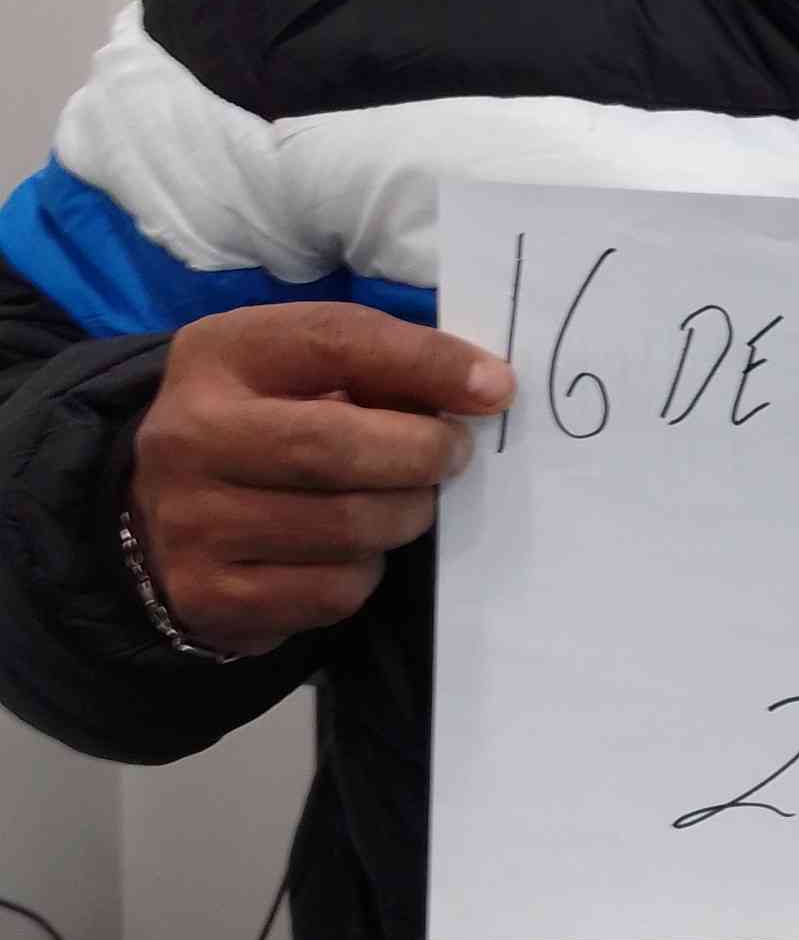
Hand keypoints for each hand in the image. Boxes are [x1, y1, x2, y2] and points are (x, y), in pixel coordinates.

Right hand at [128, 302, 515, 657]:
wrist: (164, 511)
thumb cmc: (261, 423)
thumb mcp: (299, 368)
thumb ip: (380, 363)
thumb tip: (486, 386)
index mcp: (217, 355)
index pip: (336, 341)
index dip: (425, 363)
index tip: (493, 387)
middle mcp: (189, 437)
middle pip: (338, 448)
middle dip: (421, 454)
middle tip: (452, 456)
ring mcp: (192, 524)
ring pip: (347, 528)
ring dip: (402, 516)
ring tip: (403, 501)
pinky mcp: (212, 597)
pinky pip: (333, 591)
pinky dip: (366, 572)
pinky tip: (351, 550)